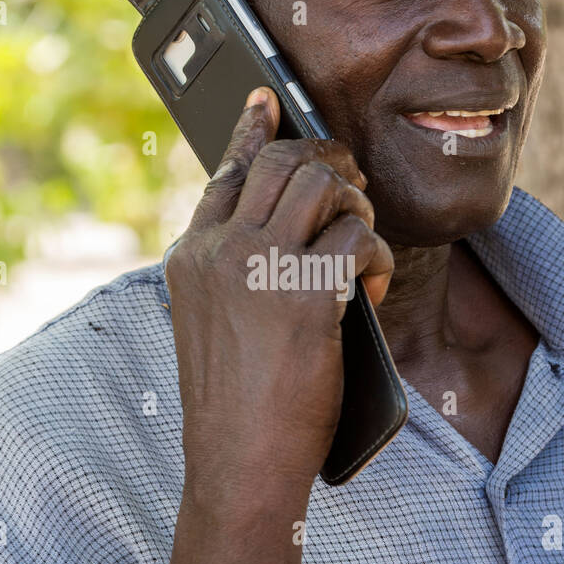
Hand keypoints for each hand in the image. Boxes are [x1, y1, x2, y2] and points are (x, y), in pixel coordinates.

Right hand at [165, 87, 393, 488]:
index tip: (269, 99)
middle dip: (328, 160)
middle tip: (352, 179)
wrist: (238, 464)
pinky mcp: (301, 294)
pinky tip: (368, 283)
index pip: (225, 173)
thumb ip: (235, 271)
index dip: (252, 129)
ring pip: (320, 185)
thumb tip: (293, 227)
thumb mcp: (216, 324)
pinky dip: (373, 253)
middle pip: (280, 163)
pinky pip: (355, 236)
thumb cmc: (237, 404)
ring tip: (363, 235)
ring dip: (356, 202)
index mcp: (190, 256)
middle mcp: (216, 250)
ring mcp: (255, 267)